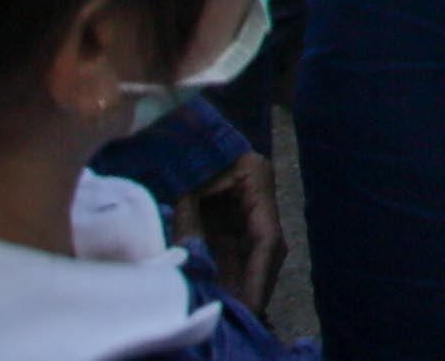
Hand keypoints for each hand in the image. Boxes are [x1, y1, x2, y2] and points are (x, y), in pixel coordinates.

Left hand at [172, 150, 283, 314]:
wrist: (177, 127)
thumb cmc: (185, 144)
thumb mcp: (185, 181)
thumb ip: (187, 217)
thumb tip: (187, 256)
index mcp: (257, 181)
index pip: (267, 237)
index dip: (260, 275)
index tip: (250, 304)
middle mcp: (259, 198)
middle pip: (266, 251)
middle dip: (256, 284)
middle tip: (246, 315)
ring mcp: (247, 209)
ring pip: (253, 255)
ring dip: (244, 283)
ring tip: (238, 311)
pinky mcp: (232, 218)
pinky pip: (236, 252)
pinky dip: (230, 275)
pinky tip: (225, 295)